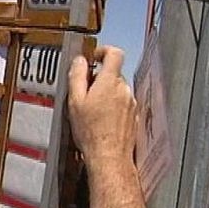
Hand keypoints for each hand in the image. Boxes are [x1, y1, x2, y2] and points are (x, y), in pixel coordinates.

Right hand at [67, 46, 136, 168]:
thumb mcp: (75, 101)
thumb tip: (79, 61)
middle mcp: (124, 90)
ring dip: (105, 94)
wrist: (109, 156)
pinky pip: (122, 104)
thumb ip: (77, 76)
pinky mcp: (133, 116)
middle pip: (114, 73)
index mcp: (110, 82)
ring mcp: (131, 103)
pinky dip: (112, 107)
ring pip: (117, 89)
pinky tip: (101, 121)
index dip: (103, 51)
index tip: (93, 58)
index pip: (114, 53)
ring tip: (91, 111)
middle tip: (84, 92)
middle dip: (99, 78)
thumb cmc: (91, 132)